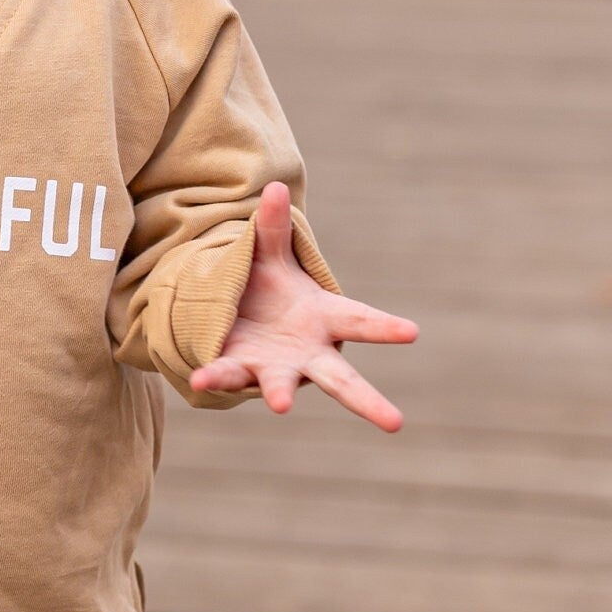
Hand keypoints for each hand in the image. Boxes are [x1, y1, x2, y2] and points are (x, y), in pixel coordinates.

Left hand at [189, 182, 416, 431]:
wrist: (231, 316)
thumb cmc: (266, 289)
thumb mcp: (269, 257)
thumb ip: (271, 229)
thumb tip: (275, 188)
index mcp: (323, 318)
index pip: (359, 321)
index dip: (384, 327)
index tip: (411, 332)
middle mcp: (307, 352)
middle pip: (342, 379)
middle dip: (366, 401)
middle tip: (395, 423)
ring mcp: (275, 366)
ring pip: (282, 386)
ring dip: (280, 393)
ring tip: (282, 405)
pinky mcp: (240, 369)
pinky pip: (227, 373)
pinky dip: (215, 376)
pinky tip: (199, 379)